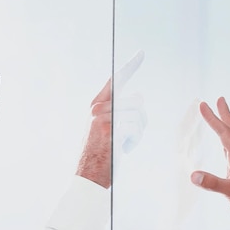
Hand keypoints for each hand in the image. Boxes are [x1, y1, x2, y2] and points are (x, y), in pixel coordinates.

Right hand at [76, 51, 144, 187]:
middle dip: (140, 121)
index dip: (130, 66)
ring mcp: (102, 116)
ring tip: (123, 145)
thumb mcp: (107, 129)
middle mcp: (97, 107)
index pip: (116, 80)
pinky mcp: (109, 128)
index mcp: (96, 105)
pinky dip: (134, 141)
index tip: (141, 53)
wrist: (88, 177)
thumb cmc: (101, 157)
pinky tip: (122, 150)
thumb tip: (139, 98)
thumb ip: (118, 112)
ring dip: (137, 133)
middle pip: (137, 101)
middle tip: (129, 138)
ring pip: (138, 115)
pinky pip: (135, 128)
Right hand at [190, 97, 229, 229]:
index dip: (214, 119)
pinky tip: (222, 147)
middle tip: (219, 100)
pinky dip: (225, 145)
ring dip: (226, 127)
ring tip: (220, 117)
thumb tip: (193, 175)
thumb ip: (213, 184)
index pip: (225, 134)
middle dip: (226, 115)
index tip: (203, 105)